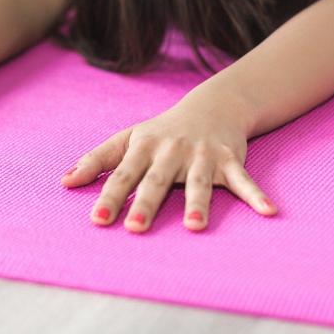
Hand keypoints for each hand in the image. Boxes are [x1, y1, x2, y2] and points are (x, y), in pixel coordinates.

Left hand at [61, 94, 277, 231]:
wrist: (212, 105)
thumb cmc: (162, 130)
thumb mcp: (128, 139)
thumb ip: (97, 160)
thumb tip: (64, 182)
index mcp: (144, 147)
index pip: (123, 174)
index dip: (110, 196)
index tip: (98, 219)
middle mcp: (172, 151)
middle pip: (157, 180)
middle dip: (147, 203)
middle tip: (135, 228)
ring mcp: (202, 156)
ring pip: (199, 183)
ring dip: (199, 204)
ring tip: (196, 227)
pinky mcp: (230, 159)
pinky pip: (244, 180)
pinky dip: (257, 196)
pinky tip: (269, 212)